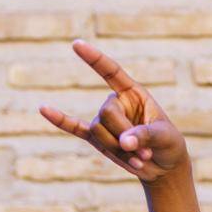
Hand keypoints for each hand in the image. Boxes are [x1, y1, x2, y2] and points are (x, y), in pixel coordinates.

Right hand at [39, 39, 186, 183]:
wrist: (163, 167)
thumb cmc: (168, 144)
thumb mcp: (164, 137)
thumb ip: (145, 136)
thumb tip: (123, 141)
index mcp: (133, 93)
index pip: (111, 72)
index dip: (95, 59)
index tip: (76, 44)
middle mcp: (116, 103)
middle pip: (106, 113)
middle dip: (124, 135)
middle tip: (145, 152)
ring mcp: (105, 120)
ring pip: (99, 131)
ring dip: (119, 151)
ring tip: (139, 159)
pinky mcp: (97, 139)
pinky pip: (75, 128)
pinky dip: (60, 120)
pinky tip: (43, 109)